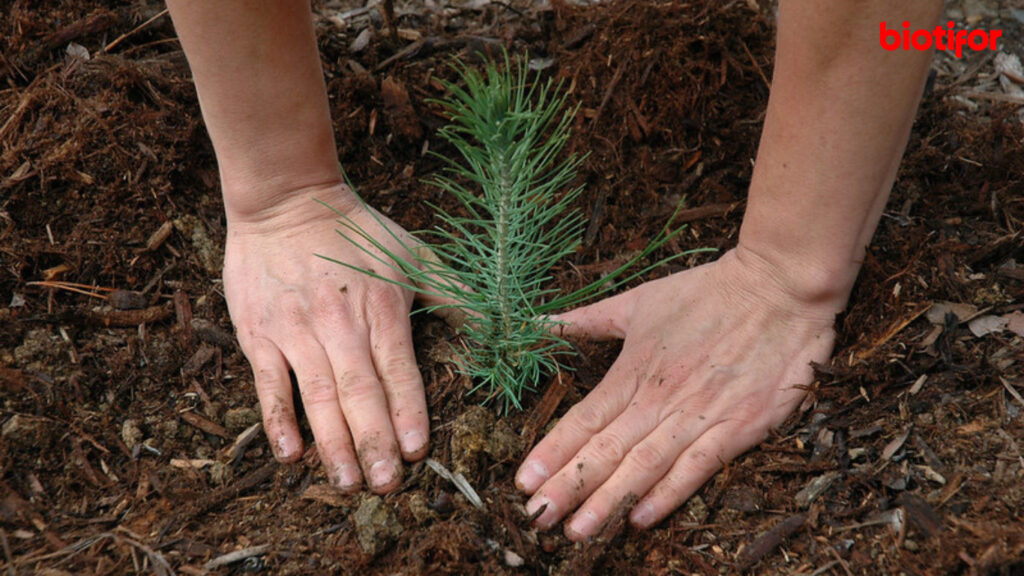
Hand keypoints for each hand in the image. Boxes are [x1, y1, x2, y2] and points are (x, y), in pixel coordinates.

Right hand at [222, 183, 429, 493]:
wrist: (285, 199)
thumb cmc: (357, 230)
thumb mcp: (414, 254)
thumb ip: (455, 294)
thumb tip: (501, 326)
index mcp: (382, 308)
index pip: (398, 370)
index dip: (408, 411)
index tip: (417, 451)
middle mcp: (340, 323)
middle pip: (359, 391)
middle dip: (374, 441)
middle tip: (386, 486)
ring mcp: (297, 330)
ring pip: (317, 395)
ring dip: (333, 442)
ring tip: (348, 482)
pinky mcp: (260, 333)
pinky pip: (268, 383)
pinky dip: (278, 419)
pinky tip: (290, 453)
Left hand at [515, 246, 840, 539]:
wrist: (779, 287)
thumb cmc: (707, 292)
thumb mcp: (640, 300)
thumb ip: (588, 319)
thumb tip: (540, 323)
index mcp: (634, 369)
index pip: (584, 419)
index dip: (552, 452)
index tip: (523, 482)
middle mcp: (660, 398)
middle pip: (606, 450)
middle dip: (569, 487)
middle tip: (537, 518)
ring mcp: (699, 415)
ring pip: (644, 465)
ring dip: (608, 501)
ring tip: (577, 531)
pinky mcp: (739, 427)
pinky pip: (697, 468)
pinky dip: (668, 494)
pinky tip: (640, 518)